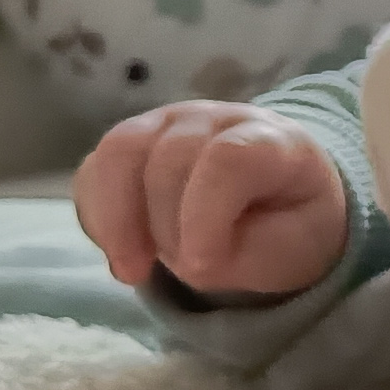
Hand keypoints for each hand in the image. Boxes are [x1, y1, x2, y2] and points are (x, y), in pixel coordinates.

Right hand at [73, 102, 348, 298]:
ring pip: (119, 152)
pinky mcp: (132, 145)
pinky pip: (94, 171)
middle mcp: (216, 119)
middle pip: (169, 157)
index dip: (205, 215)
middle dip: (168, 228)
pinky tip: (122, 253)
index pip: (227, 158)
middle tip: (186, 270)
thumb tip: (189, 260)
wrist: (279, 201)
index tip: (200, 268)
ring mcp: (167, 124)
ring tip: (132, 271)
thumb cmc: (291, 224)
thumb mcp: (295, 251)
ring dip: (117, 221)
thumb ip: (250, 254)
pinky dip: (98, 219)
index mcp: (271, 140)